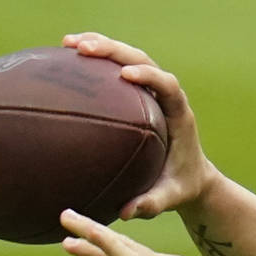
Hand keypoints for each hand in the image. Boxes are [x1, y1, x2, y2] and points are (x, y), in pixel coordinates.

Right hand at [62, 32, 218, 219]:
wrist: (191, 177)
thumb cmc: (181, 186)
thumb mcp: (170, 197)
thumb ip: (153, 203)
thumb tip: (127, 213)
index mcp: (179, 115)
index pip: (168, 86)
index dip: (149, 76)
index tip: (125, 74)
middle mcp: (166, 97)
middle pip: (144, 61)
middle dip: (114, 50)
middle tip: (82, 48)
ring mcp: (151, 93)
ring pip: (129, 58)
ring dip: (102, 46)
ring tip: (68, 43)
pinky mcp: (138, 94)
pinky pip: (116, 71)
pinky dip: (94, 62)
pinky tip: (63, 58)